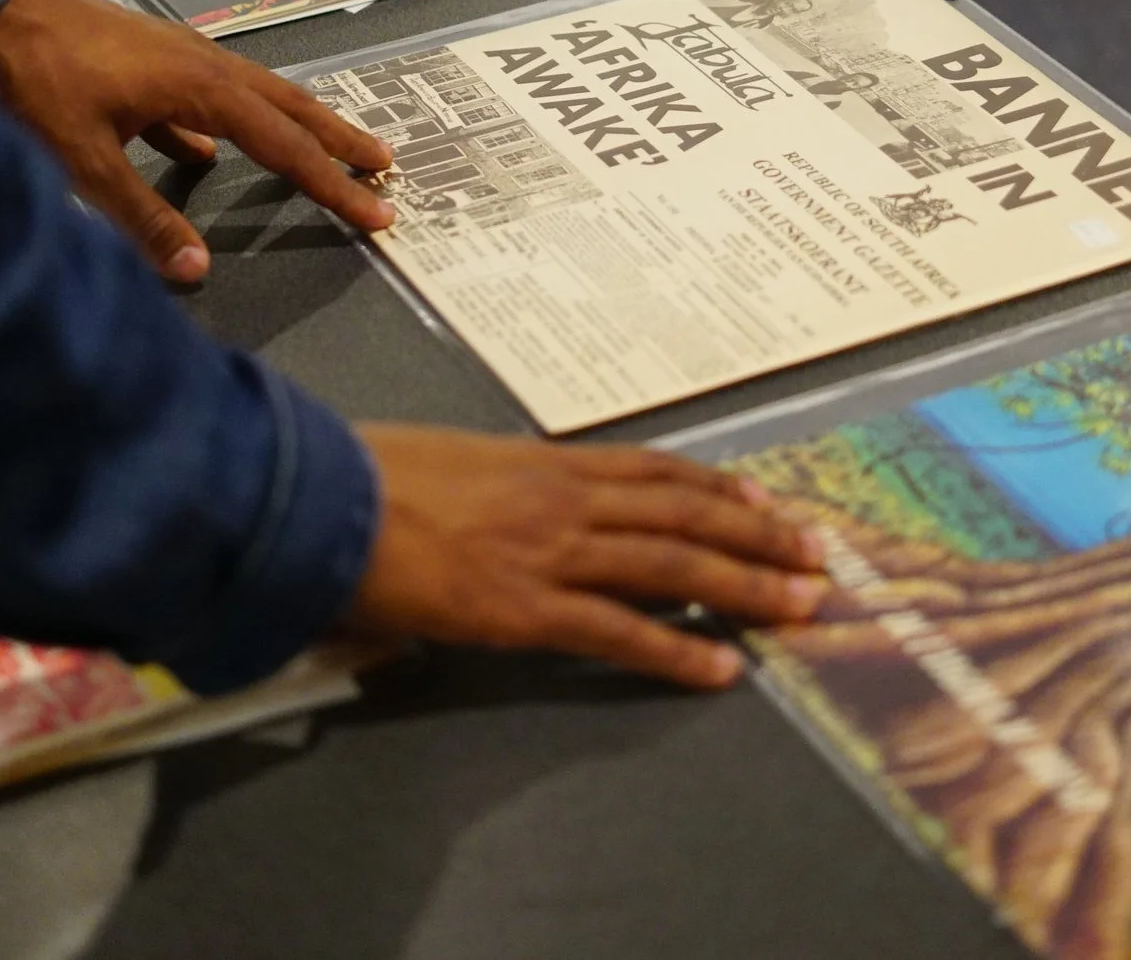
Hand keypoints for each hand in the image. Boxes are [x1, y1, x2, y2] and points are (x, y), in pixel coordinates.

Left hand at [0, 0, 394, 280]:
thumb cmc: (30, 80)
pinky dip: (217, 128)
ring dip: (291, 127)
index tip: (379, 209)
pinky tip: (201, 155)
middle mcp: (200, 63)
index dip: (333, 183)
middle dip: (338, 139)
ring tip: (323, 151)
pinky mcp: (142, 59)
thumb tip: (197, 272)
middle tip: (386, 165)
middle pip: (287, 107)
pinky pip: (199, 99)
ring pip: (250, 97)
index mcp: (199, 87)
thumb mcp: (81, 159)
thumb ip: (140, 217)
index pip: (284, 146)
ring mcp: (172, 56)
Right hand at [345, 425, 831, 688]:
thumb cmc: (362, 476)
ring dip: (744, 586)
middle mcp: (560, 499)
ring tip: (800, 605)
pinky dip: (675, 650)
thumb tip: (505, 504)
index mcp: (541, 462)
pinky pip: (617, 631)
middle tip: (815, 556)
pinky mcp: (522, 608)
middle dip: (758, 537)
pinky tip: (720, 669)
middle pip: (683, 514)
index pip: (653, 471)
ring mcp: (547, 551)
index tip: (766, 502)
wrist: (315, 497)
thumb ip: (492, 486)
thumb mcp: (445, 462)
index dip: (717, 488)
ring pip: (671, 564)